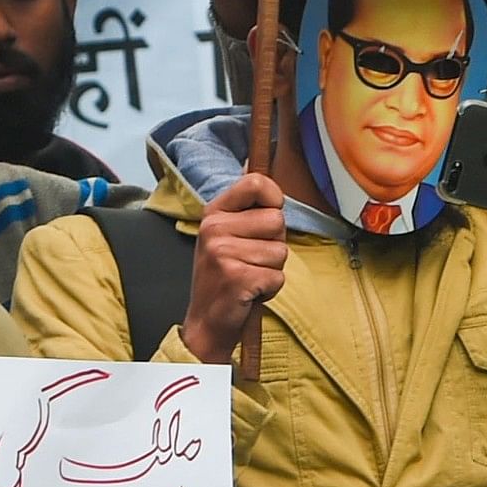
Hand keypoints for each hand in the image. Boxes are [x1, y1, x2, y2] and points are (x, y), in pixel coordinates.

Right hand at [179, 173, 287, 365]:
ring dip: (272, 269)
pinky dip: (270, 288)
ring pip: (281, 251)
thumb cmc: (224, 276)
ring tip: (249, 276)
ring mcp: (222, 253)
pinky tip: (250, 291)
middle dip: (274, 243)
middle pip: (277, 220)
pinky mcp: (236, 277)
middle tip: (251, 259)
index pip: (256, 182)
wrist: (206, 322)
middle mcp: (214, 228)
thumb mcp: (226, 234)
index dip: (274, 199)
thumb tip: (254, 164)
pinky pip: (278, 276)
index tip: (269, 216)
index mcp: (214, 212)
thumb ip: (245, 206)